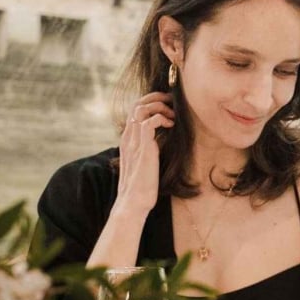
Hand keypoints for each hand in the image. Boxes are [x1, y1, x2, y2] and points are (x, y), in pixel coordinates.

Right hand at [114, 92, 173, 217]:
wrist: (133, 202)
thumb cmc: (142, 185)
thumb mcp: (143, 161)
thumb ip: (146, 148)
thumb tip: (158, 141)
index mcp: (127, 139)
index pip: (134, 109)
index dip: (150, 101)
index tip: (166, 103)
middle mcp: (128, 137)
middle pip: (136, 104)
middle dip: (155, 97)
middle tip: (171, 101)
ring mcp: (133, 142)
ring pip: (141, 108)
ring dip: (159, 106)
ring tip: (172, 115)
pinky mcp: (143, 148)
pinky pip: (149, 122)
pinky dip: (162, 118)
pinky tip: (171, 125)